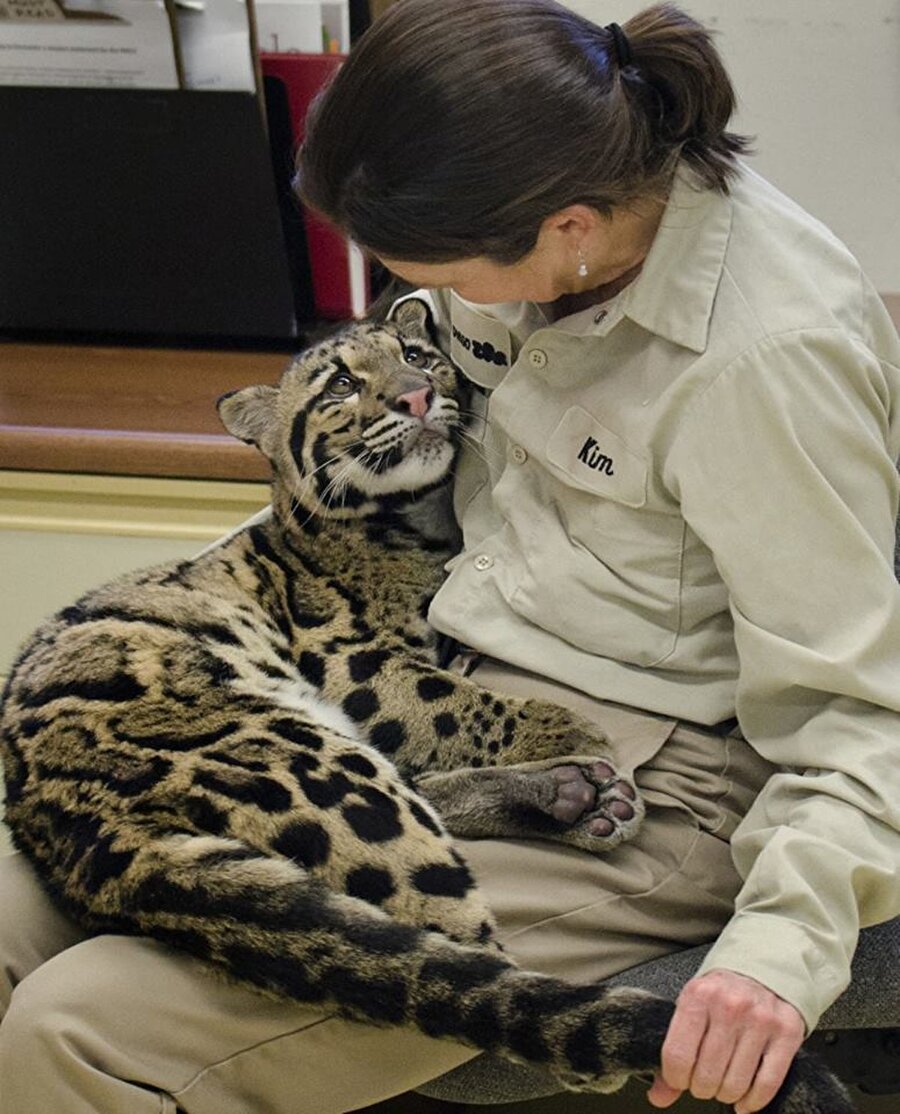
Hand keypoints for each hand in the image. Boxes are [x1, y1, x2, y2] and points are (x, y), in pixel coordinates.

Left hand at [646, 969, 805, 1112]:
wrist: (762, 967)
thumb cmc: (721, 991)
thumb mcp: (691, 1006)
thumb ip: (675, 1050)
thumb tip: (659, 1097)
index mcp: (698, 995)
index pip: (678, 1056)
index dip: (675, 1078)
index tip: (679, 1079)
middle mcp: (730, 1006)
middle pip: (707, 1075)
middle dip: (701, 1088)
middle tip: (703, 1082)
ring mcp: (760, 1019)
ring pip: (736, 1084)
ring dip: (726, 1095)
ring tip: (723, 1086)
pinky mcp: (787, 1033)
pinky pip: (767, 1084)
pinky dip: (753, 1102)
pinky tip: (745, 1101)